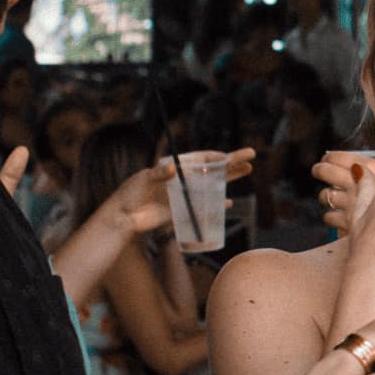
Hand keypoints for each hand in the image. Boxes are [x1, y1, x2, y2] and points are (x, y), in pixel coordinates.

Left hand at [94, 148, 254, 236]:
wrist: (123, 218)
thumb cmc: (130, 194)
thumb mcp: (143, 180)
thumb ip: (158, 174)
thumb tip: (173, 168)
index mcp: (175, 167)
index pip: (202, 159)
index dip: (217, 157)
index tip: (230, 157)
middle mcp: (184, 179)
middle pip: (213, 169)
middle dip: (232, 163)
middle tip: (251, 157)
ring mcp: (186, 195)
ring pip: (213, 185)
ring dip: (230, 179)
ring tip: (248, 170)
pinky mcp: (184, 211)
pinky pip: (205, 207)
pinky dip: (217, 205)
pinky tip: (228, 202)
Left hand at [315, 150, 374, 233]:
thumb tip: (364, 169)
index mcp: (372, 169)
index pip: (340, 157)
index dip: (331, 157)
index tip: (328, 158)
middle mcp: (358, 185)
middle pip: (327, 171)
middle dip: (320, 170)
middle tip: (318, 170)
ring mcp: (351, 205)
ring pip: (326, 195)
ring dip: (325, 196)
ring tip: (327, 197)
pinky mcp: (347, 224)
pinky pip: (330, 217)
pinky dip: (330, 217)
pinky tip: (335, 218)